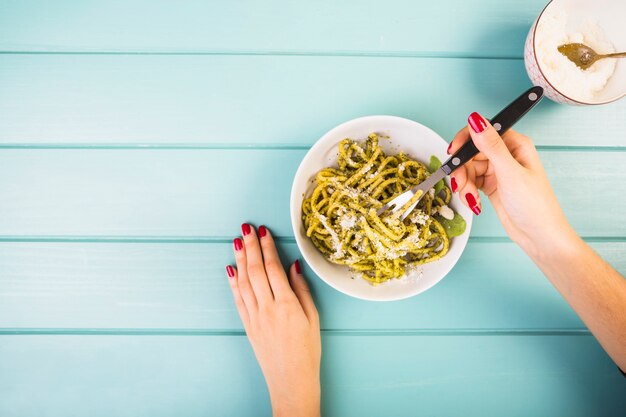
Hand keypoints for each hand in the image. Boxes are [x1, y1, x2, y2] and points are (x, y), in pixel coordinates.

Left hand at [226, 223, 320, 416]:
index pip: (273, 268)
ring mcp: (254, 317)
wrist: (291, 380)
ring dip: (240, 259)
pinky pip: (238, 299)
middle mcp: (267, 308)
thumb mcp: (313, 318)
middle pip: (255, 270)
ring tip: (237, 241)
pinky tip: (230, 269)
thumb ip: (301, 290)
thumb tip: (293, 265)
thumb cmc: (307, 351)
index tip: (264, 231)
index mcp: (287, 305)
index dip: (267, 247)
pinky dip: (233, 282)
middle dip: (250, 246)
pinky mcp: (247, 325)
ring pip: (243, 282)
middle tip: (246, 228)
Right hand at [448, 112, 575, 256]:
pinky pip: (470, 182)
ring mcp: (498, 170)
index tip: (453, 153)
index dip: (465, 141)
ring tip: (471, 199)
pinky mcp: (491, 184)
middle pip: (471, 152)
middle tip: (460, 184)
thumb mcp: (510, 173)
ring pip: (468, 168)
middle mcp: (505, 154)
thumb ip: (491, 146)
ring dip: (464, 184)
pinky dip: (468, 192)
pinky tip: (475, 203)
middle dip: (462, 169)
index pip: (482, 131)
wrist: (539, 237)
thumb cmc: (535, 205)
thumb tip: (476, 120)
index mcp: (515, 144)